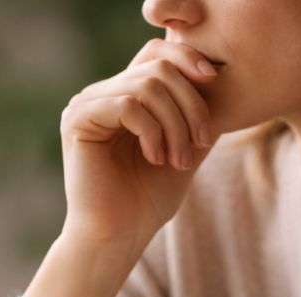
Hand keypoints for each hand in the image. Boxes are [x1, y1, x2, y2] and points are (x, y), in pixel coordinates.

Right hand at [60, 38, 219, 251]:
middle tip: (202, 142)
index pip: (156, 54)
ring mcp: (86, 105)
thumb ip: (197, 113)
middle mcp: (101, 94)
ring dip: (175, 124)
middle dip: (190, 105)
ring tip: (178, 160)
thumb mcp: (185, 148)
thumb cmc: (147, 201)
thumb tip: (222, 75)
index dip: (188, 58)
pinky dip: (152, 132)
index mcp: (123, 95)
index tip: (215, 80)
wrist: (117, 237)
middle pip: (158, 69)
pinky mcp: (77, 120)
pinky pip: (126, 106)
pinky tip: (155, 158)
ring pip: (146, 87)